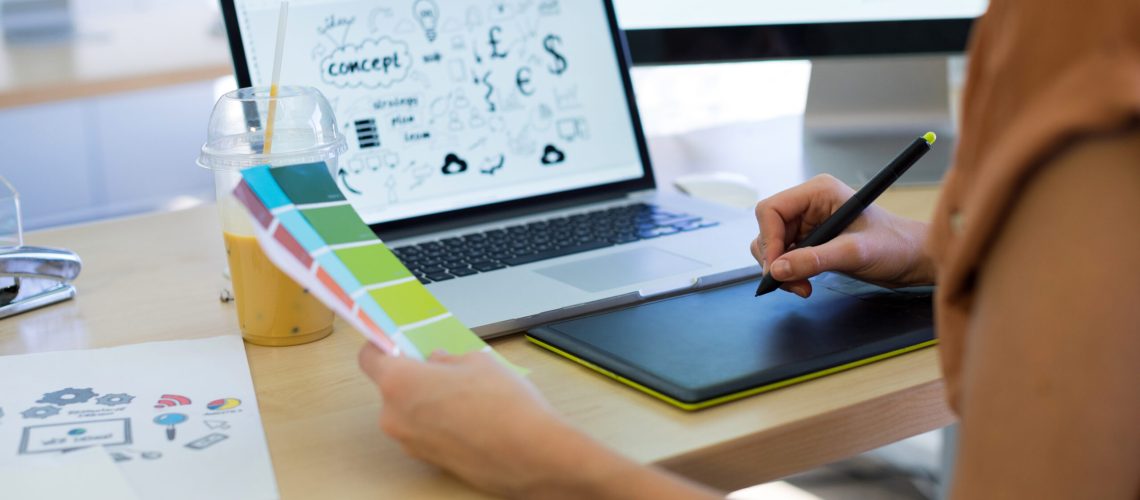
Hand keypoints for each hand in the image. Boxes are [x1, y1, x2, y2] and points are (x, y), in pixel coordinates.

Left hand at [358, 344, 562, 495]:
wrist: (530, 454)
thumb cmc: (504, 406)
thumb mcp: (477, 363)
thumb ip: (448, 360)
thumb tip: (439, 362)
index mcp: (400, 384)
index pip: (369, 358)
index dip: (382, 347)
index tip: (394, 342)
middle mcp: (395, 417)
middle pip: (392, 388)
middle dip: (414, 376)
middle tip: (444, 368)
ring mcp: (410, 443)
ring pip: (409, 411)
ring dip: (427, 401)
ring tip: (465, 395)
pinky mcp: (428, 461)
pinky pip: (424, 432)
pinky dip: (438, 422)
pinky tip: (469, 417)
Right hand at [751, 174, 933, 296]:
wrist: (913, 259)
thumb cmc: (895, 246)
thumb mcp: (855, 253)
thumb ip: (814, 260)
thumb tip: (778, 270)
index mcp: (818, 192)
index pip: (771, 210)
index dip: (769, 239)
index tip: (777, 268)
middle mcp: (808, 205)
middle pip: (767, 230)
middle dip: (775, 260)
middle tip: (791, 284)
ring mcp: (807, 224)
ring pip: (772, 247)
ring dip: (780, 271)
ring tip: (802, 287)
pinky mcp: (810, 243)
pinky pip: (784, 258)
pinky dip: (788, 275)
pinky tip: (804, 285)